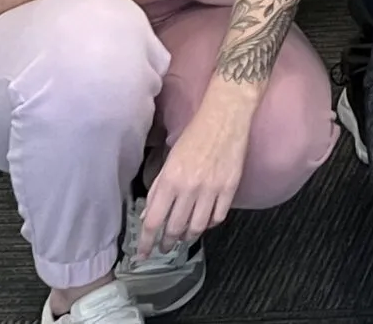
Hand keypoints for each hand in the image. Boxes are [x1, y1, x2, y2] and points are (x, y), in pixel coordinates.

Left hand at [138, 87, 251, 256]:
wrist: (225, 117)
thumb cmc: (194, 135)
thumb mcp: (169, 161)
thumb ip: (158, 189)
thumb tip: (148, 215)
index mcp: (170, 180)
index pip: (153, 221)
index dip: (145, 242)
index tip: (141, 254)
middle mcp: (189, 188)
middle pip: (174, 229)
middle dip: (166, 243)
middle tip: (163, 248)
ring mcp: (212, 189)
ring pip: (197, 227)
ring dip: (187, 237)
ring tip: (182, 238)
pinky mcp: (230, 188)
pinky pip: (218, 217)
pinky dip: (209, 224)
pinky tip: (204, 222)